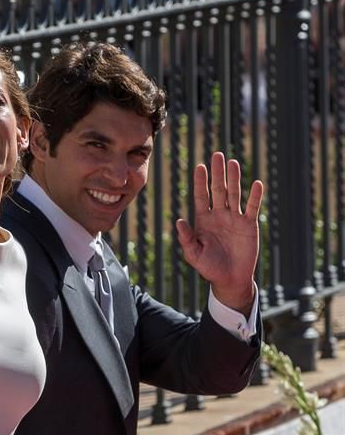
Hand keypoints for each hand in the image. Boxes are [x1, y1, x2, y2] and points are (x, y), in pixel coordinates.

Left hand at [176, 152, 263, 315]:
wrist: (230, 280)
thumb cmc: (209, 268)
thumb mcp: (194, 255)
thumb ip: (186, 238)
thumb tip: (178, 221)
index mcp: (203, 220)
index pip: (201, 196)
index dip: (200, 182)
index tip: (200, 166)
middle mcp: (218, 215)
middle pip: (218, 189)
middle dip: (217, 173)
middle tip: (217, 154)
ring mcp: (234, 218)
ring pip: (234, 194)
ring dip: (234, 178)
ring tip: (233, 162)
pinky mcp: (248, 225)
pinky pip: (251, 207)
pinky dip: (254, 196)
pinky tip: (256, 183)